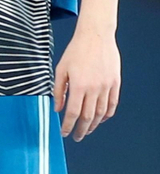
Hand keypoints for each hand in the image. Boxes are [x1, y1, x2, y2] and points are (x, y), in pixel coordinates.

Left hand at [54, 26, 120, 140]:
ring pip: (101, 112)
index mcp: (78, 86)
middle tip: (76, 136)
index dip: (67, 125)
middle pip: (88, 116)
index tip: (64, 133)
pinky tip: (101, 119)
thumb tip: (57, 108)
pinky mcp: (115, 83)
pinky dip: (107, 114)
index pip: (72, 112)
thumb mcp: (60, 70)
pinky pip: (112, 103)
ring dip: (94, 124)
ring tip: (87, 130)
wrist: (96, 37)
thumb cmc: (76, 51)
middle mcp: (94, 88)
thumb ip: (58, 91)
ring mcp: (106, 86)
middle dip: (81, 129)